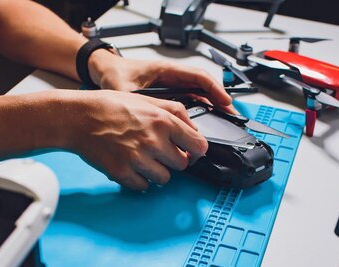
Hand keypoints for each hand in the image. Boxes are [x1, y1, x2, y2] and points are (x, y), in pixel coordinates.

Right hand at [58, 89, 207, 190]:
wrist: (78, 117)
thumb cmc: (110, 107)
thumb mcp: (148, 100)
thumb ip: (175, 112)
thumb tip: (194, 129)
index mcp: (163, 121)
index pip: (199, 146)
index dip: (196, 151)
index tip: (191, 152)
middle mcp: (153, 140)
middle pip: (182, 165)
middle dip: (174, 160)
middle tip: (159, 152)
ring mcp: (137, 159)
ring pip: (164, 179)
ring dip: (157, 172)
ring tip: (143, 159)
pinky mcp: (122, 173)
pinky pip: (144, 187)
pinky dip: (139, 180)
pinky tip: (131, 166)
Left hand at [88, 50, 234, 112]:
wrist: (106, 72)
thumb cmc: (115, 75)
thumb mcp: (125, 90)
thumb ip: (137, 105)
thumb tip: (149, 122)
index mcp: (166, 70)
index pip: (198, 76)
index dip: (214, 89)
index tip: (225, 101)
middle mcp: (173, 76)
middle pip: (204, 86)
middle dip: (220, 100)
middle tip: (232, 116)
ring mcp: (173, 85)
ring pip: (199, 94)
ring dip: (213, 106)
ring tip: (225, 120)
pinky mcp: (170, 94)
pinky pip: (190, 100)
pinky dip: (201, 110)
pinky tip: (207, 123)